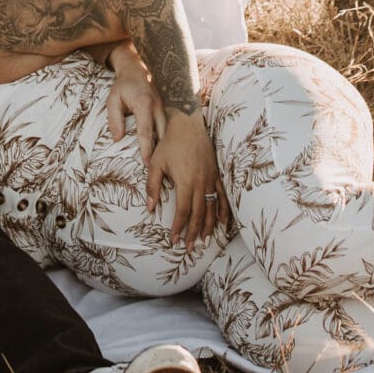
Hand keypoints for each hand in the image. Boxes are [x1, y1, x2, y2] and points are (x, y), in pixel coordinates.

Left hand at [106, 44, 166, 159]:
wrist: (136, 68)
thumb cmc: (123, 86)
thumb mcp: (113, 100)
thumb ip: (114, 119)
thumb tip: (118, 139)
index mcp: (144, 104)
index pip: (145, 130)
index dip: (146, 148)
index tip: (147, 163)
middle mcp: (157, 106)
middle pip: (162, 133)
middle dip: (161, 151)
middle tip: (159, 169)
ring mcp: (164, 107)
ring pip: (168, 131)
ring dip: (166, 146)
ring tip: (165, 163)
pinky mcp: (166, 109)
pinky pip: (168, 126)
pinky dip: (168, 138)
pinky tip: (167, 150)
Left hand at [146, 111, 227, 250]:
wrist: (188, 124)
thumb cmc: (169, 143)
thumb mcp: (155, 164)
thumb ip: (152, 186)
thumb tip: (149, 207)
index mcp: (186, 182)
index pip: (183, 212)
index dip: (179, 228)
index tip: (174, 240)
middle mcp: (201, 183)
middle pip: (198, 214)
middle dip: (193, 233)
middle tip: (189, 248)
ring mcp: (211, 178)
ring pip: (212, 208)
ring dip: (208, 226)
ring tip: (204, 240)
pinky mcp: (216, 173)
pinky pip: (222, 195)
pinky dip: (223, 210)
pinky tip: (222, 223)